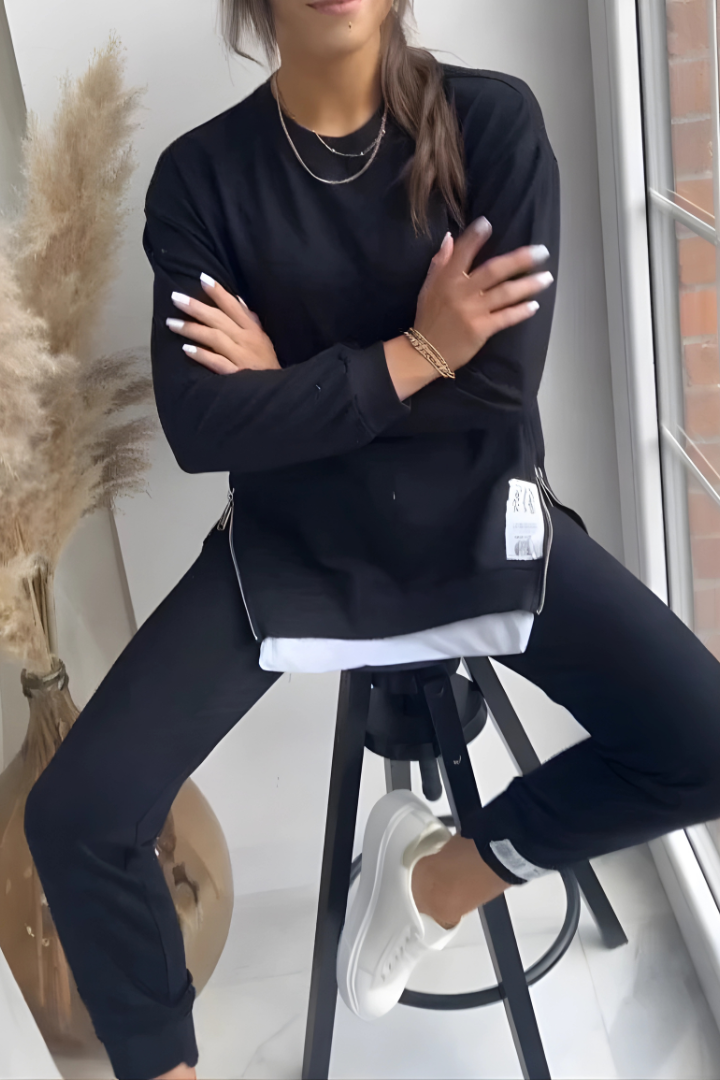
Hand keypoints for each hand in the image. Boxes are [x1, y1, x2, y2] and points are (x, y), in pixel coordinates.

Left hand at [167, 274, 279, 374]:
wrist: (276, 393)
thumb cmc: (268, 367)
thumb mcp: (264, 340)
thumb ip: (251, 320)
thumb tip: (237, 299)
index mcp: (253, 331)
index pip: (234, 307)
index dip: (219, 292)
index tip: (202, 278)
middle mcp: (247, 340)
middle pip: (219, 319)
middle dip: (196, 307)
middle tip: (175, 298)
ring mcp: (242, 357)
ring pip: (215, 337)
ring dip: (192, 329)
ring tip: (172, 323)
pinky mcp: (237, 375)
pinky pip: (217, 362)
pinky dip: (202, 355)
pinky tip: (186, 349)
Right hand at [414, 217, 553, 371]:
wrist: (424, 353)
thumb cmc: (428, 318)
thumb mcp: (428, 287)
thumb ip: (440, 262)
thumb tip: (450, 237)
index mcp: (446, 280)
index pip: (462, 253)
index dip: (475, 237)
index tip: (488, 223)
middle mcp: (461, 293)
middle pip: (494, 271)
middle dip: (520, 259)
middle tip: (542, 251)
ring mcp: (472, 312)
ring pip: (505, 293)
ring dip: (529, 284)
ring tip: (547, 277)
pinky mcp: (480, 330)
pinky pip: (505, 318)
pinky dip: (521, 311)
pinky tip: (534, 305)